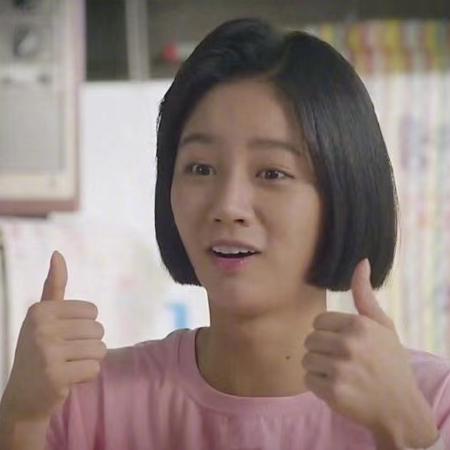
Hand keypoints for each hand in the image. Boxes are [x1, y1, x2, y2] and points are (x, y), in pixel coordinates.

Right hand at [1, 251, 106, 420]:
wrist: (23, 397)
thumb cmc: (39, 350)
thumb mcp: (42, 316)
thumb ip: (53, 285)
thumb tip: (58, 253)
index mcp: (40, 310)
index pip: (92, 311)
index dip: (84, 326)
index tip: (62, 336)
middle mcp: (41, 328)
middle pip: (98, 329)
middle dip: (88, 344)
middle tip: (65, 354)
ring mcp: (48, 352)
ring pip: (100, 349)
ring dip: (89, 360)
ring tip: (67, 365)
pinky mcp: (56, 376)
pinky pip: (95, 369)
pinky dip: (86, 376)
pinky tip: (68, 378)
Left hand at [302, 259, 438, 447]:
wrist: (401, 407)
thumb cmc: (390, 362)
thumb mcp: (383, 325)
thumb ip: (365, 295)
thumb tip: (361, 261)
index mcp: (358, 325)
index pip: (318, 322)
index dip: (328, 334)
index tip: (343, 344)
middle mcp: (348, 344)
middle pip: (310, 340)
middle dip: (322, 351)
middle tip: (342, 361)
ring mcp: (340, 368)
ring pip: (306, 359)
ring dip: (319, 368)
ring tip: (340, 374)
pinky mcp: (333, 391)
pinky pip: (308, 380)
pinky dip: (318, 385)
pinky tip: (337, 387)